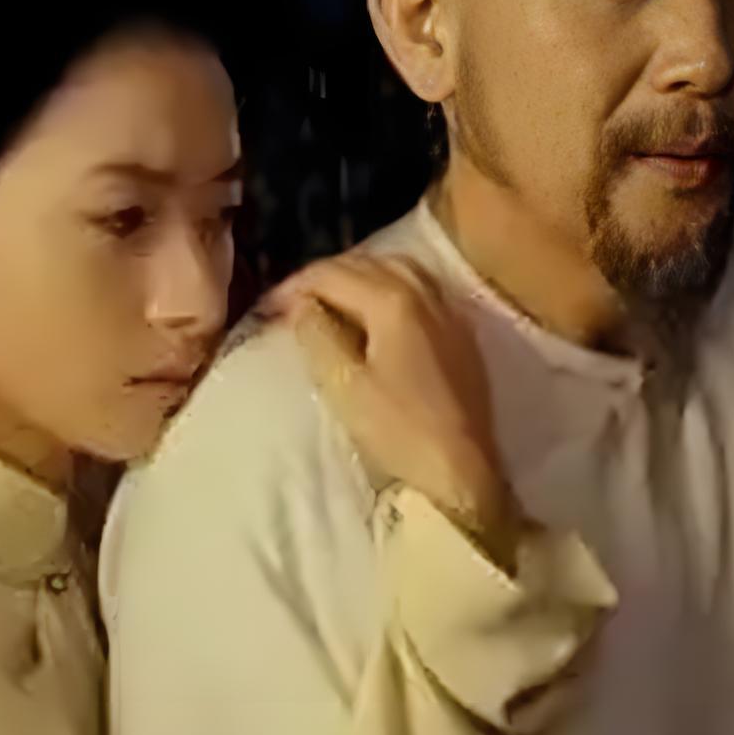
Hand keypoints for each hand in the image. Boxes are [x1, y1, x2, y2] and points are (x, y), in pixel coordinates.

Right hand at [260, 255, 520, 562]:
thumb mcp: (345, 385)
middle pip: (368, 263)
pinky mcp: (463, 333)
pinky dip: (391, 288)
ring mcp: (451, 312)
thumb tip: (302, 305)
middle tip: (294, 303)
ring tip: (332, 302)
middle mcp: (427, 294)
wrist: (464, 471)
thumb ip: (318, 335)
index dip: (294, 287)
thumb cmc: (399, 431)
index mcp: (394, 302)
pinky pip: (423, 289)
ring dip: (360, 277)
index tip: (269, 310)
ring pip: (399, 269)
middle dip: (326, 277)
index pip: (333, 274)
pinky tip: (377, 312)